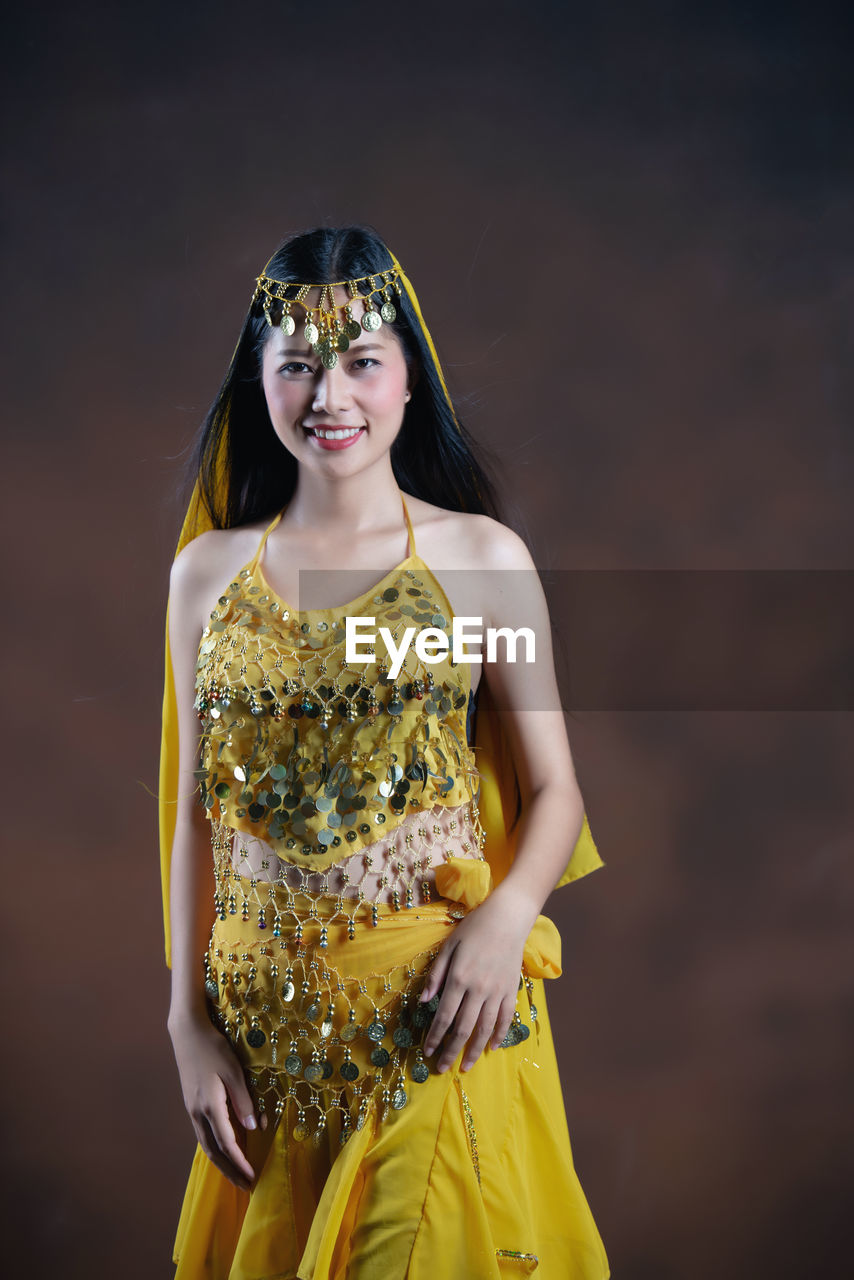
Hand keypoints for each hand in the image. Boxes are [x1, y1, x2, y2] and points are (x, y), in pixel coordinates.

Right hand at [168, 1012, 267, 1191]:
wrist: (187, 1032)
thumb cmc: (213, 1048)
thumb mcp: (234, 1071)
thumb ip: (243, 1100)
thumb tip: (252, 1128)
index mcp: (210, 1107)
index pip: (227, 1144)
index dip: (240, 1162)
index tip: (252, 1177)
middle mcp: (198, 1113)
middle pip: (214, 1151)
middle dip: (230, 1170)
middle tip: (245, 1186)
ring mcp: (192, 1109)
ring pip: (206, 1144)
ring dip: (222, 1162)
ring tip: (235, 1173)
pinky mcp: (191, 1103)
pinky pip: (203, 1133)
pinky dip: (215, 1147)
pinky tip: (223, 1149)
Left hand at [420, 888, 531, 1072]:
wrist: (507, 919)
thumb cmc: (473, 929)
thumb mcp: (448, 946)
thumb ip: (436, 975)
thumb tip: (423, 1002)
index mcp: (459, 978)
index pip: (444, 1016)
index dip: (435, 1037)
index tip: (427, 1052)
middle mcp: (478, 990)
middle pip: (463, 1029)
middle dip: (450, 1051)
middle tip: (441, 1068)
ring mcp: (497, 992)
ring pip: (485, 1029)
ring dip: (474, 1051)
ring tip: (465, 1067)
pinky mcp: (511, 991)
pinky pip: (505, 1019)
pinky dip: (498, 1035)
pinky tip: (491, 1048)